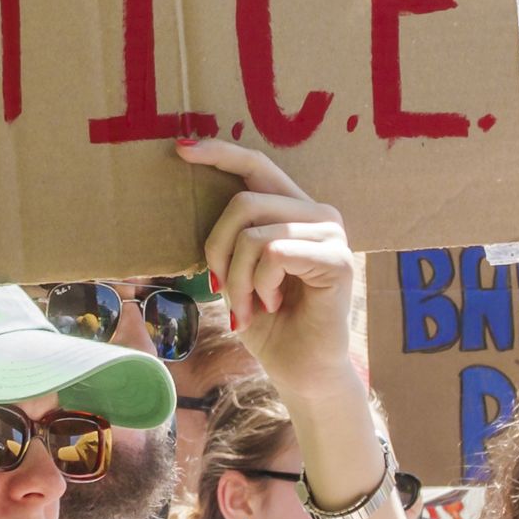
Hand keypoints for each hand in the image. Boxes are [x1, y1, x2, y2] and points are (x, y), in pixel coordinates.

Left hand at [181, 140, 362, 412]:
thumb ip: (229, 239)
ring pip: (254, 233)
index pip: (256, 167)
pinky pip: (275, 253)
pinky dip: (260, 285)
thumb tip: (188, 198)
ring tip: (248, 307)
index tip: (181, 148)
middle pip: (243, 202)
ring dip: (238, 278)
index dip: (220, 153)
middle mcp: (317, 213)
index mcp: (293, 210)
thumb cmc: (270, 324)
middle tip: (218, 289)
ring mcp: (331, 233)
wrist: (302, 370)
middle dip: (217, 249)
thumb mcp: (238, 274)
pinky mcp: (337, 259)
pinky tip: (271, 306)